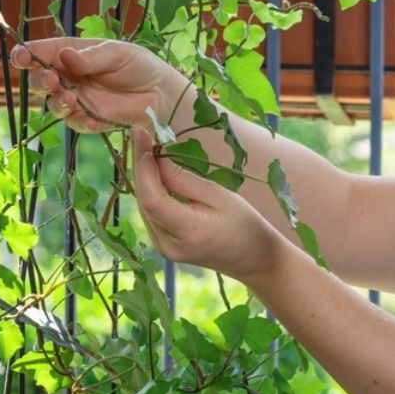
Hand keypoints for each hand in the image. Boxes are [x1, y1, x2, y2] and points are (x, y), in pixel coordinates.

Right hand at [10, 38, 189, 132]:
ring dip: (57, 101)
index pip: (40, 53)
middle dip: (39, 80)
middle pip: (38, 80)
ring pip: (52, 104)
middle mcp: (68, 77)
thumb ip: (91, 58)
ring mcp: (77, 100)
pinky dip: (78, 119)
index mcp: (70, 54)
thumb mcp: (116, 53)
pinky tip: (89, 116)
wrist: (161, 92)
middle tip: (52, 79)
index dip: (26, 55)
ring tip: (71, 98)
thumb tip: (65, 56)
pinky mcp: (89, 119)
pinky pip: (75, 122)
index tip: (22, 57)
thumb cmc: (138, 65)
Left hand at [132, 128, 285, 278]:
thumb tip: (155, 158)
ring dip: (144, 178)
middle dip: (141, 167)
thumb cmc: (244, 224)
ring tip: (145, 148)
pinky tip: (153, 173)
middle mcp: (168, 245)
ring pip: (144, 207)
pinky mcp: (164, 246)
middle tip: (141, 135)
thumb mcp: (218, 195)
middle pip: (144, 202)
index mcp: (187, 232)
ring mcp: (164, 249)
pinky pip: (150, 215)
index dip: (144, 168)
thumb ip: (183, 179)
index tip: (142, 137)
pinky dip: (150, 192)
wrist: (253, 258)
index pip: (153, 199)